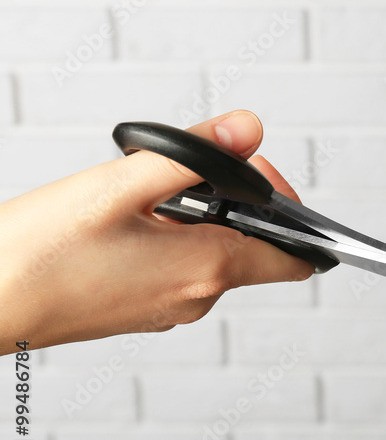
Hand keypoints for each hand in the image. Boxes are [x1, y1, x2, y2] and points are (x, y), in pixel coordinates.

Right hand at [0, 111, 313, 351]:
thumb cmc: (36, 254)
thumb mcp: (116, 186)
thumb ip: (190, 154)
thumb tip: (247, 129)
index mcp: (206, 270)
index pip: (296, 257)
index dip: (288, 210)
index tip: (253, 175)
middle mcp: (196, 298)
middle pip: (253, 245)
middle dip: (232, 199)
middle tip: (186, 170)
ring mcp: (169, 309)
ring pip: (213, 253)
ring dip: (196, 216)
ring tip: (142, 197)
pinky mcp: (143, 310)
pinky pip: (179, 268)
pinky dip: (170, 238)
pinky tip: (123, 222)